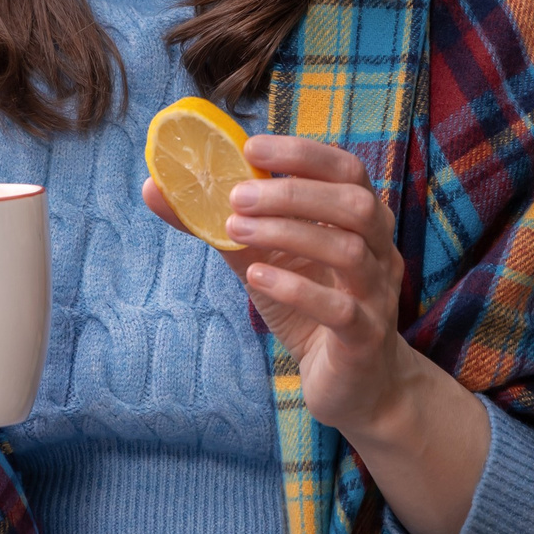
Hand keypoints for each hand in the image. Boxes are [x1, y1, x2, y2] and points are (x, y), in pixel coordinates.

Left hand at [145, 133, 414, 432]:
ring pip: (347, 250)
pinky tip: (257, 278)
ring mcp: (377, 295)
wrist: (353, 386)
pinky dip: (295, 288)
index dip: (302, 153)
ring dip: (287, 234)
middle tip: (236, 197)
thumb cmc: (310, 311)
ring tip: (236, 232)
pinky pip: (340, 309)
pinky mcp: (365, 338)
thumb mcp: (262, 260)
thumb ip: (219, 224)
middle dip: (292, 193)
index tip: (251, 148)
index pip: (345, 169)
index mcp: (360, 222)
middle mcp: (378, 251)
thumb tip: (155, 188)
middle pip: (355, 203)